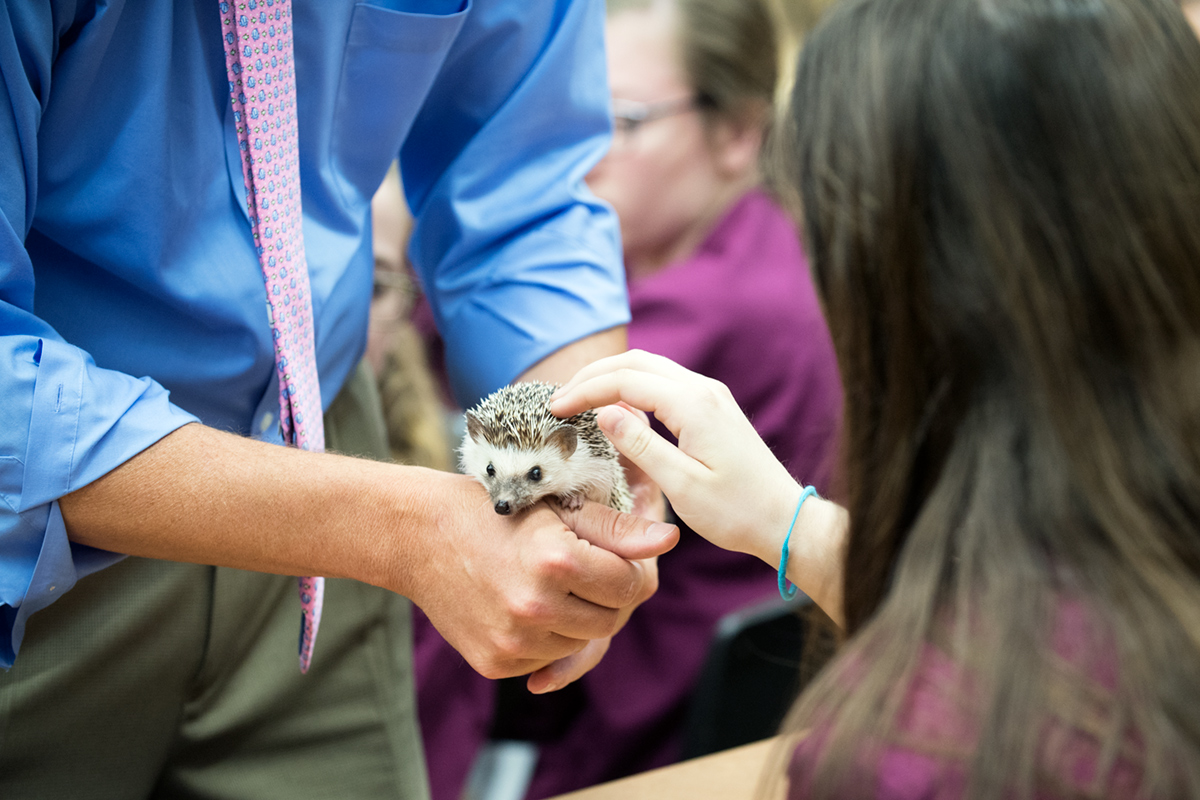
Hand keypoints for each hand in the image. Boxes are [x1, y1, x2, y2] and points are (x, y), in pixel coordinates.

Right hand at [401, 470, 677, 681]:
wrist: (419, 535)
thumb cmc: (494, 511)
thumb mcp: (556, 508)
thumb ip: (617, 529)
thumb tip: (669, 540)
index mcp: (557, 562)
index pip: (632, 584)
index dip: (631, 567)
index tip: (616, 556)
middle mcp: (536, 608)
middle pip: (612, 619)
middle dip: (609, 596)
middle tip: (586, 571)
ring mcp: (514, 642)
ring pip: (582, 643)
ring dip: (579, 619)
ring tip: (552, 585)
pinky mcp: (495, 663)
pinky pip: (546, 660)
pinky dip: (547, 638)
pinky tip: (527, 606)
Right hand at [550, 350, 803, 565]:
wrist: (783, 519)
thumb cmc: (735, 511)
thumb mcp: (681, 487)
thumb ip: (640, 446)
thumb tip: (604, 413)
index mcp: (694, 405)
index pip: (625, 382)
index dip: (585, 392)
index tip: (554, 410)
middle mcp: (703, 390)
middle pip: (636, 362)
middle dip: (593, 375)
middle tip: (559, 399)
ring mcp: (710, 395)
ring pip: (650, 367)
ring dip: (611, 377)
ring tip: (579, 400)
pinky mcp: (712, 407)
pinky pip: (664, 382)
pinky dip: (632, 386)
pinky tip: (615, 408)